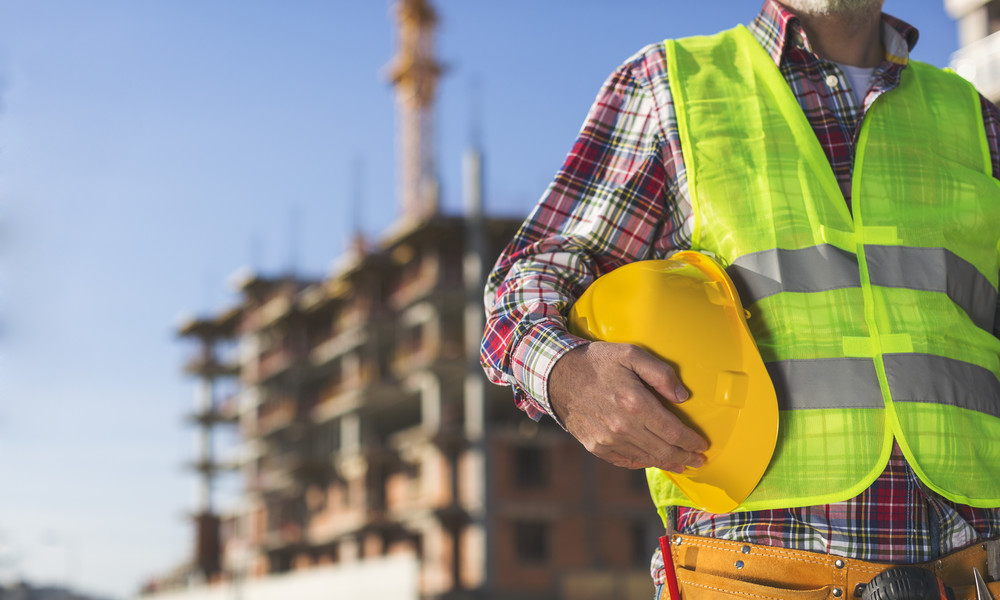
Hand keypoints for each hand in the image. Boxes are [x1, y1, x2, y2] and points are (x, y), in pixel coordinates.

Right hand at [549, 342, 707, 472]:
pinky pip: (626, 461)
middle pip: (664, 451)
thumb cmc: (597, 361)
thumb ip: (661, 373)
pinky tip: (652, 460)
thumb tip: (682, 397)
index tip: (703, 446)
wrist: (556, 375)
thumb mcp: (631, 354)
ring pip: (647, 459)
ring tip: (681, 464)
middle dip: (686, 458)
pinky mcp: (596, 447)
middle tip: (698, 461)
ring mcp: (608, 440)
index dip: (692, 442)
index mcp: (635, 403)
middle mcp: (623, 427)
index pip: (674, 432)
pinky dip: (643, 462)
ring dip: (668, 463)